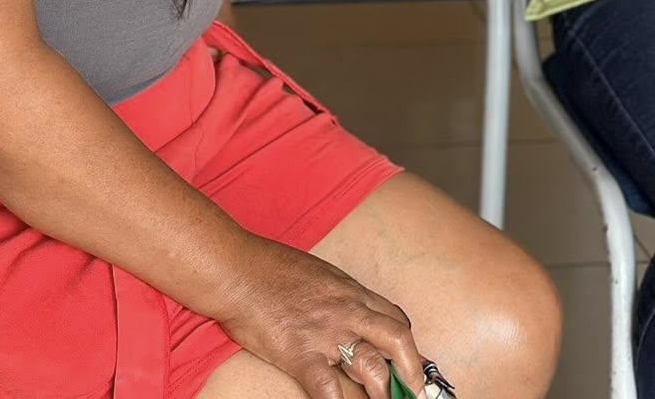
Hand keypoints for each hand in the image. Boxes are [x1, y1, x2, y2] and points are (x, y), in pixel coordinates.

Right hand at [214, 237, 438, 398]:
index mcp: (351, 292)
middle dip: (413, 369)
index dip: (408, 344)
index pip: (394, 318)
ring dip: (383, 390)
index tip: (412, 363)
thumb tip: (348, 314)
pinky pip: (327, 387)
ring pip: (371, 364)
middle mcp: (346, 311)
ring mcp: (326, 333)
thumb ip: (337, 295)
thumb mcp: (318, 273)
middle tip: (418, 392)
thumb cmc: (269, 268)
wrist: (236, 269)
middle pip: (397, 339)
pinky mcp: (300, 353)